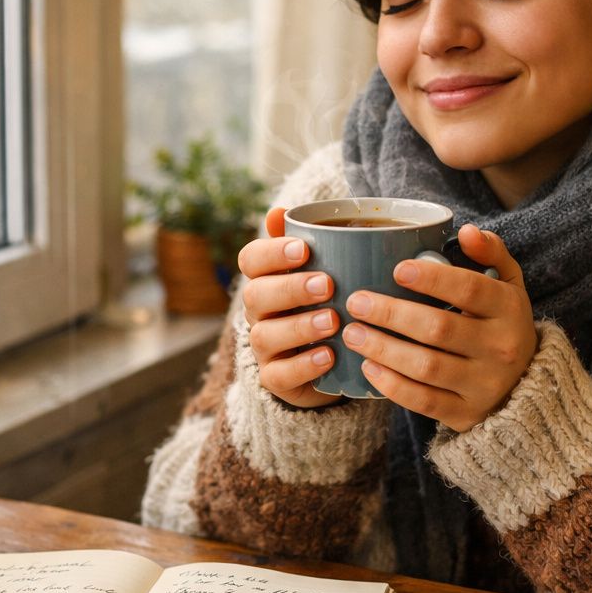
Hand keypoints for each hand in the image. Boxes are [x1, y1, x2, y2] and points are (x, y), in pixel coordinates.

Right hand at [237, 207, 344, 409]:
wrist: (340, 361)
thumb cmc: (331, 303)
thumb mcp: (326, 270)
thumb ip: (311, 241)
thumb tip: (277, 212)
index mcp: (267, 279)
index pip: (251, 260)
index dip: (271, 253)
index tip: (303, 249)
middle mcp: (260, 312)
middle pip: (256, 296)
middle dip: (290, 288)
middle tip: (327, 284)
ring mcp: (266, 348)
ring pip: (266, 335)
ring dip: (299, 326)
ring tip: (332, 320)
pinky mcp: (278, 380)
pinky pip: (280, 376)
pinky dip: (303, 366)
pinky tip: (329, 356)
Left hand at [339, 224, 535, 431]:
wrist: (524, 387)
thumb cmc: (502, 324)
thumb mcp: (508, 285)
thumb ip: (491, 253)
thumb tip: (467, 231)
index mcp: (509, 309)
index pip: (471, 290)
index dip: (432, 280)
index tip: (396, 270)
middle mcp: (501, 348)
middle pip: (439, 328)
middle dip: (391, 314)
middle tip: (356, 302)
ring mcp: (484, 385)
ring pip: (426, 366)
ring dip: (383, 348)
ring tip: (352, 333)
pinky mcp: (466, 414)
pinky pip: (423, 401)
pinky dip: (392, 384)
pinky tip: (368, 366)